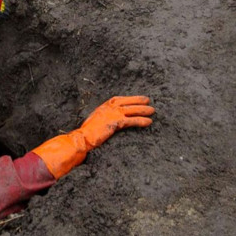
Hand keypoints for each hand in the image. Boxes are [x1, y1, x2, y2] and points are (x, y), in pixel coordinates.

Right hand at [32, 94, 153, 179]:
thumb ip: (103, 119)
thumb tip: (107, 122)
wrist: (83, 137)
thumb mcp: (95, 122)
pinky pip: (132, 120)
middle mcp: (108, 107)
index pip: (118, 99)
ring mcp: (112, 114)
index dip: (128, 98)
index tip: (135, 98)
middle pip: (126, 102)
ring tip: (152, 111)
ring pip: (131, 110)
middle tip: (148, 100)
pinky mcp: (116, 122)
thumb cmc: (87, 133)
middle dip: (138, 100)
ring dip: (143, 110)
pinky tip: (149, 122)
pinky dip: (141, 120)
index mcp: (103, 106)